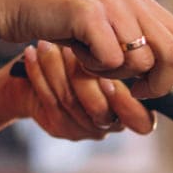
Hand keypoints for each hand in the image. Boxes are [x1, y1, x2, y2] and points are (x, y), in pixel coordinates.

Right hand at [0, 0, 172, 100]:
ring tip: (92, 60)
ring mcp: (114, 5)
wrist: (13, 0)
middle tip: (131, 88)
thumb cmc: (60, 23)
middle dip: (157, 85)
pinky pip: (113, 61)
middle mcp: (135, 1)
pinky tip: (76, 53)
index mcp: (143, 5)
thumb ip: (139, 46)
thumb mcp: (107, 33)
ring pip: (143, 63)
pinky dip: (95, 68)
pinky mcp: (91, 13)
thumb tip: (168, 78)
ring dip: (117, 75)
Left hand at [13, 41, 155, 139]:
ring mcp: (85, 130)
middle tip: (69, 49)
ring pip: (70, 101)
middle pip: (100, 109)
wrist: (39, 74)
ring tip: (45, 43)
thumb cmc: (82, 56)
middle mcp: (112, 124)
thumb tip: (136, 42)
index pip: (141, 122)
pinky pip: (48, 100)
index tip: (107, 78)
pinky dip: (38, 73)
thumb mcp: (110, 52)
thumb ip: (126, 55)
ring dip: (56, 68)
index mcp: (134, 111)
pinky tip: (31, 54)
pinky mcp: (59, 128)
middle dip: (82, 76)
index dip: (124, 103)